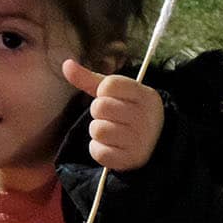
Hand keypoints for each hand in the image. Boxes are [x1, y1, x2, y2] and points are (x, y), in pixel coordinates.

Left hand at [64, 59, 164, 173]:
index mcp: (145, 96)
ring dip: (97, 131)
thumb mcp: (117, 93)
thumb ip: (91, 79)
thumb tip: (66, 64)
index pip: (110, 85)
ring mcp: (140, 139)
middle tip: (111, 117)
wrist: (156, 143)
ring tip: (110, 131)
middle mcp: (145, 117)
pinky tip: (109, 146)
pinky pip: (99, 152)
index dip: (102, 91)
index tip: (112, 98)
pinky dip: (98, 149)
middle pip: (100, 107)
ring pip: (98, 130)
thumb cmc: (130, 111)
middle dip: (99, 112)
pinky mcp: (131, 159)